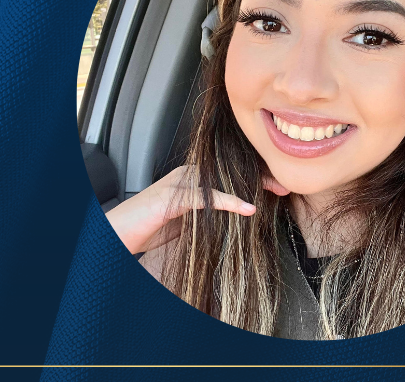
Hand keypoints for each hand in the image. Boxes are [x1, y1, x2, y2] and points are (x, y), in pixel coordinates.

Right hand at [105, 165, 288, 254]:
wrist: (118, 234)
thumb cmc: (151, 228)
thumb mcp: (189, 221)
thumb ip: (210, 214)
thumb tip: (240, 215)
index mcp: (194, 178)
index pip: (231, 172)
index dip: (257, 176)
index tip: (281, 185)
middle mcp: (189, 174)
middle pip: (231, 170)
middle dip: (261, 176)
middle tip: (286, 184)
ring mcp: (180, 183)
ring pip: (222, 179)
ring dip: (251, 184)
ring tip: (276, 189)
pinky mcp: (172, 197)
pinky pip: (206, 197)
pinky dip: (229, 202)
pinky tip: (248, 208)